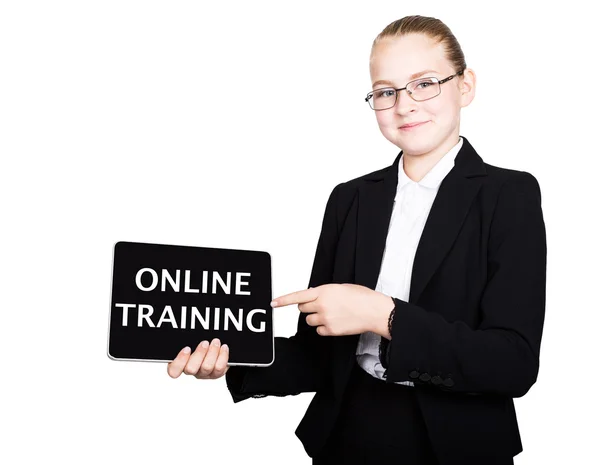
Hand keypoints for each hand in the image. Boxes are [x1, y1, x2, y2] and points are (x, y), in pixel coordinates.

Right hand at [167, 338, 229, 379]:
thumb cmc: (196, 341)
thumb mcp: (189, 339)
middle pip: (191, 369)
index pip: (173, 371)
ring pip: (206, 367)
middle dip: (199, 354)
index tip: (187, 348)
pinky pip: (219, 368)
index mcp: (179, 364)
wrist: (214, 348)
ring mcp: (203, 374)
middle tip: (205, 342)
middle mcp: (190, 370)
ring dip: (212, 352)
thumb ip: (185, 338)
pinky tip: (224, 347)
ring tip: (216, 341)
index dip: (180, 361)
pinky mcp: (215, 374)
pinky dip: (223, 356)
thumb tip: (186, 328)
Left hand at [271, 283, 388, 336]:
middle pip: (302, 309)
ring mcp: (325, 318)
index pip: (298, 296)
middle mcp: (322, 304)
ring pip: (309, 321)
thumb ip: (324, 292)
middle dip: (308, 307)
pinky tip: (336, 322)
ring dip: (316, 318)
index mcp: (324, 291)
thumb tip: (313, 295)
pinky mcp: (330, 330)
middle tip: (321, 306)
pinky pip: (319, 330)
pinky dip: (324, 328)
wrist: (374, 311)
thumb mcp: (341, 288)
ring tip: (332, 314)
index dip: (283, 300)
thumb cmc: (362, 297)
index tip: (273, 303)